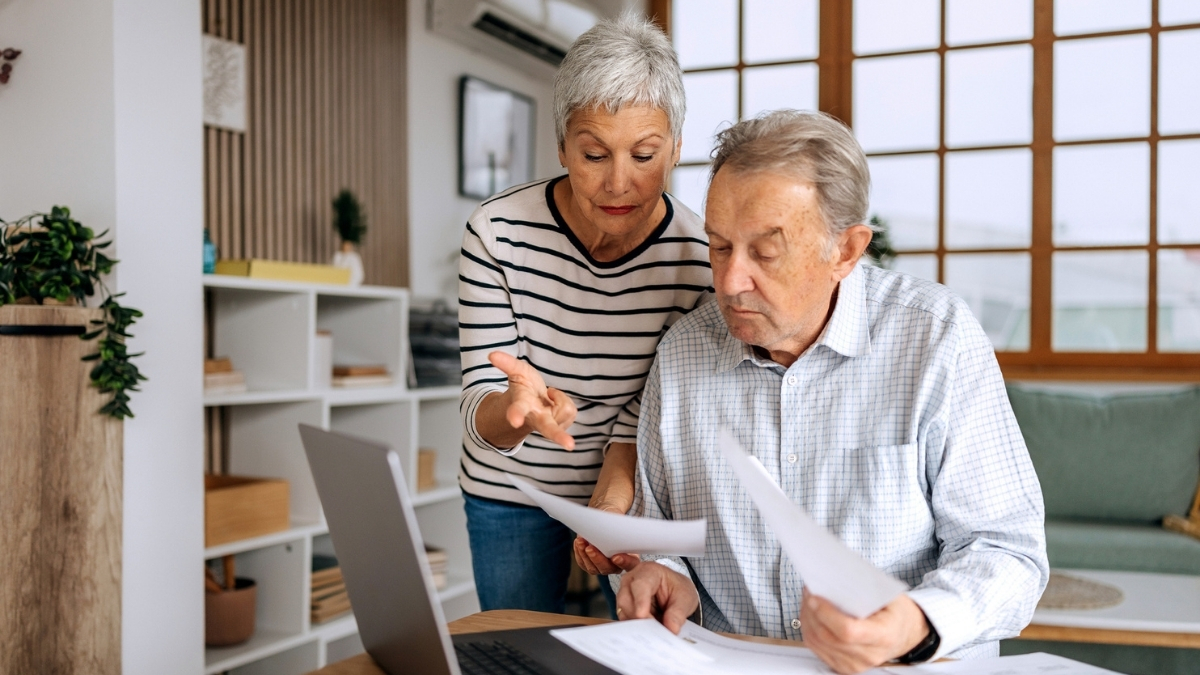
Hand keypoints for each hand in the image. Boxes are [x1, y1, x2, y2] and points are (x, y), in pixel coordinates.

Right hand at [489, 351, 576, 449]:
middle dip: (558, 436)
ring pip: (566, 410)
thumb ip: (506, 363)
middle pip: (548, 429)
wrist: (532, 402)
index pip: (518, 410)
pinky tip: (554, 402)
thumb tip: (491, 355)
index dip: (516, 414)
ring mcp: (551, 424)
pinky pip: (571, 409)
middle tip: (570, 445)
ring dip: (559, 397)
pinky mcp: (563, 424)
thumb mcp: (516, 372)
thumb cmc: (523, 387)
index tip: (515, 422)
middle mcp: (535, 418)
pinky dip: (564, 401)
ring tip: (548, 394)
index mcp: (521, 405)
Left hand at [573, 502, 627, 574]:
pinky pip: (584, 564)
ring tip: (580, 541)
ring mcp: (603, 567)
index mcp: (631, 555)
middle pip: (608, 568)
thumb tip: (612, 528)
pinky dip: (579, 554)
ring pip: (594, 568)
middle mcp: (617, 565)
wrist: (603, 520)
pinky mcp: (590, 565)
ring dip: (585, 555)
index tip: (616, 557)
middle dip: (598, 559)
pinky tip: (578, 543)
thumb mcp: (618, 519)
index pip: (631, 564)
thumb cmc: (613, 519)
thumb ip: (618, 525)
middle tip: (590, 548)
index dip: (624, 562)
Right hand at [615, 561, 698, 633]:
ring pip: (623, 612)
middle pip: (626, 600)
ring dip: (638, 625)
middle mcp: (632, 580)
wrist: (675, 592)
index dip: (640, 602)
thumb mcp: (686, 598)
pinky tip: (648, 633)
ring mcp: (624, 593)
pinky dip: (635, 629)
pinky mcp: (623, 607)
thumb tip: (671, 628)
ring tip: (655, 632)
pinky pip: (624, 620)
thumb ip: (678, 613)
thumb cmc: (678, 589)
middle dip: (639, 619)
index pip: (640, 585)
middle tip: (655, 632)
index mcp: (649, 571)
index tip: (642, 617)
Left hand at [800, 591, 930, 674]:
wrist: (903, 634)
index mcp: (884, 636)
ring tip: (807, 600)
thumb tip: (833, 579)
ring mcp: (855, 665)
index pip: (848, 631)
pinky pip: (817, 648)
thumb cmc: (895, 612)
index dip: (827, 614)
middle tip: (808, 592)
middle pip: (828, 637)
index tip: (815, 597)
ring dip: (807, 619)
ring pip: (818, 643)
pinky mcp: (843, 667)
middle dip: (812, 612)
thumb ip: (865, 588)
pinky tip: (811, 615)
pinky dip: (809, 629)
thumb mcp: (889, 595)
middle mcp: (870, 655)